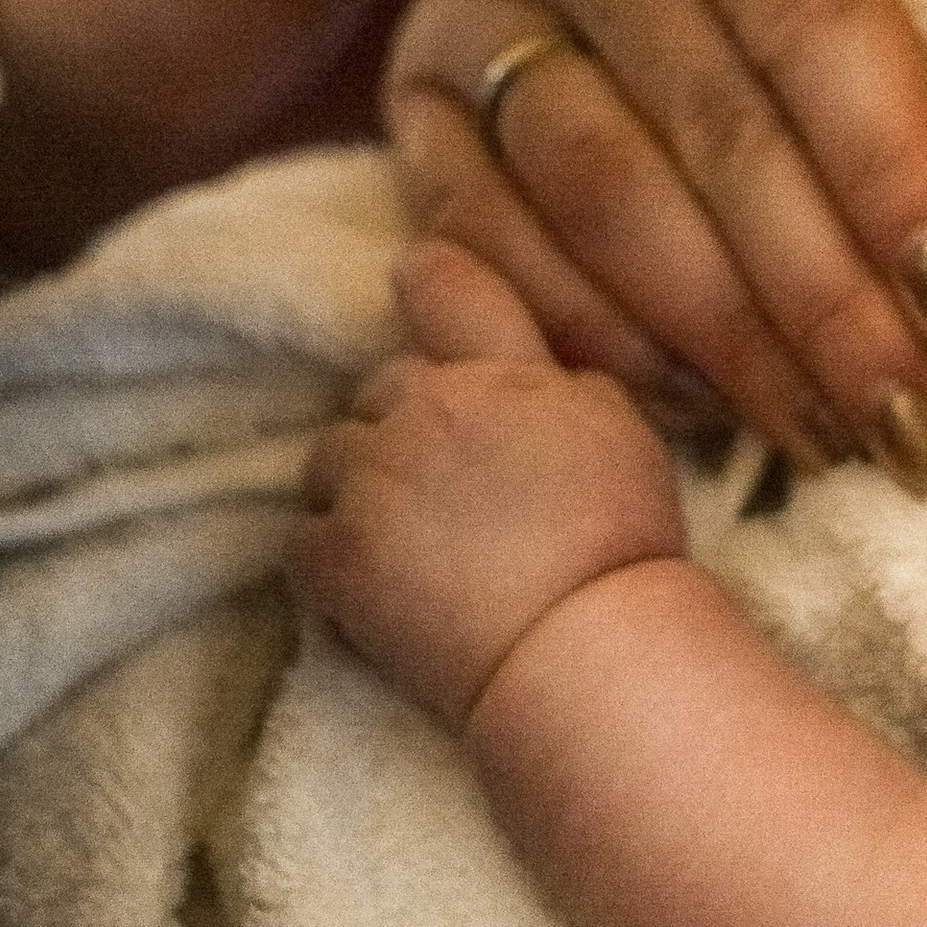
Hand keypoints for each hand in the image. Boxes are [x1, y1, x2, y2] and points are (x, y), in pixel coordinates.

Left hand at [293, 237, 685, 728]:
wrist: (584, 648)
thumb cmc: (620, 546)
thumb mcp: (624, 432)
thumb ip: (569, 386)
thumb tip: (542, 376)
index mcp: (500, 373)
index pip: (444, 286)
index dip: (424, 278)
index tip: (413, 279)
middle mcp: (428, 409)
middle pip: (374, 389)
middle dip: (395, 427)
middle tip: (436, 490)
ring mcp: (373, 480)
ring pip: (328, 460)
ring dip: (354, 491)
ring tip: (401, 546)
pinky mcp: (335, 556)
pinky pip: (301, 542)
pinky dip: (329, 566)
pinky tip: (374, 597)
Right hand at [386, 0, 926, 468]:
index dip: (893, 159)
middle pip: (707, 109)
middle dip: (821, 285)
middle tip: (913, 414)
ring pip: (593, 183)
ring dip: (721, 334)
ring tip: (833, 433)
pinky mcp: (415, 73)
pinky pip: (484, 232)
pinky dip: (596, 335)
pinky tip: (703, 409)